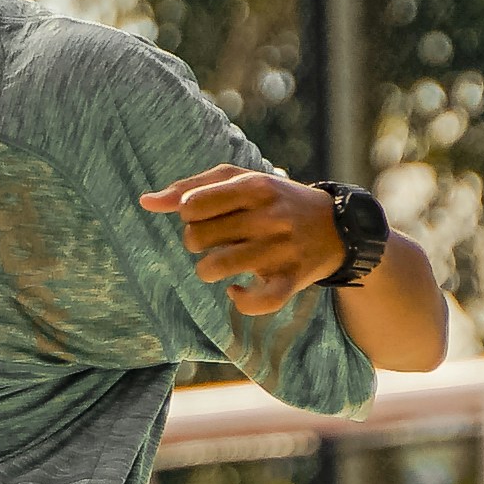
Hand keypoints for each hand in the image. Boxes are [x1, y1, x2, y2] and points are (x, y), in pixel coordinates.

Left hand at [138, 164, 344, 319]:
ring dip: (208, 271)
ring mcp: (281, 250)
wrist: (338, 227)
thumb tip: (145, 202)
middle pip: (196, 238)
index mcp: (253, 186)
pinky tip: (237, 291)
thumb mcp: (240, 181)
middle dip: (196, 243)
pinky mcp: (291, 280)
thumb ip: (192, 187)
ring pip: (215, 269)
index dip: (188, 214)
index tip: (204, 216)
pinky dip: (240, 300)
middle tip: (213, 241)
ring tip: (220, 265)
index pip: (191, 205)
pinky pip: (256, 302)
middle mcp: (268, 217)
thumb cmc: (275, 200)